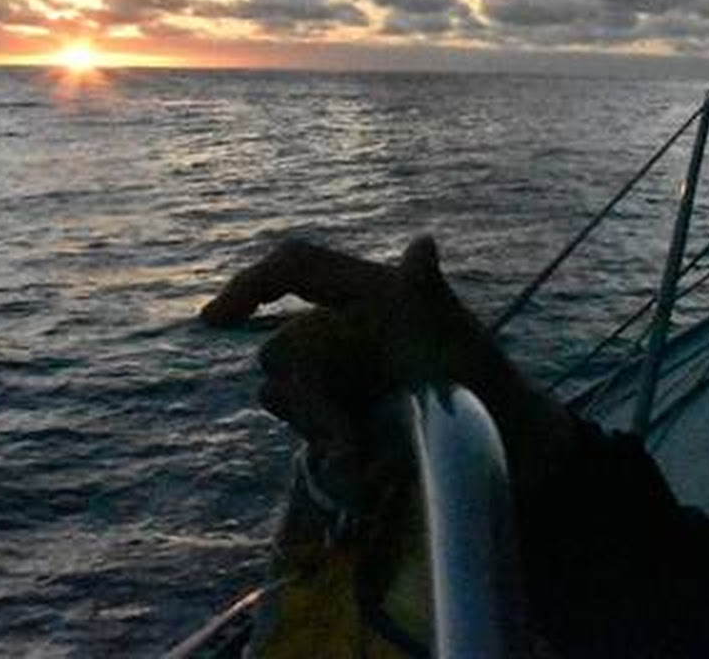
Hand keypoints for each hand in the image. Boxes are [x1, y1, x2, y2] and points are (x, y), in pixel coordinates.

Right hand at [202, 234, 575, 489]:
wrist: (494, 440)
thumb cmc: (477, 375)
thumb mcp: (454, 334)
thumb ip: (428, 294)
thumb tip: (424, 246)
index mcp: (364, 291)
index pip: (294, 267)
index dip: (250, 285)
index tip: (214, 320)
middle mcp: (339, 326)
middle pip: (284, 347)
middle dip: (309, 394)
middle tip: (346, 436)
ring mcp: (334, 371)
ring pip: (284, 393)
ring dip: (319, 425)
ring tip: (365, 451)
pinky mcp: (333, 412)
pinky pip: (303, 425)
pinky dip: (326, 444)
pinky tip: (360, 462)